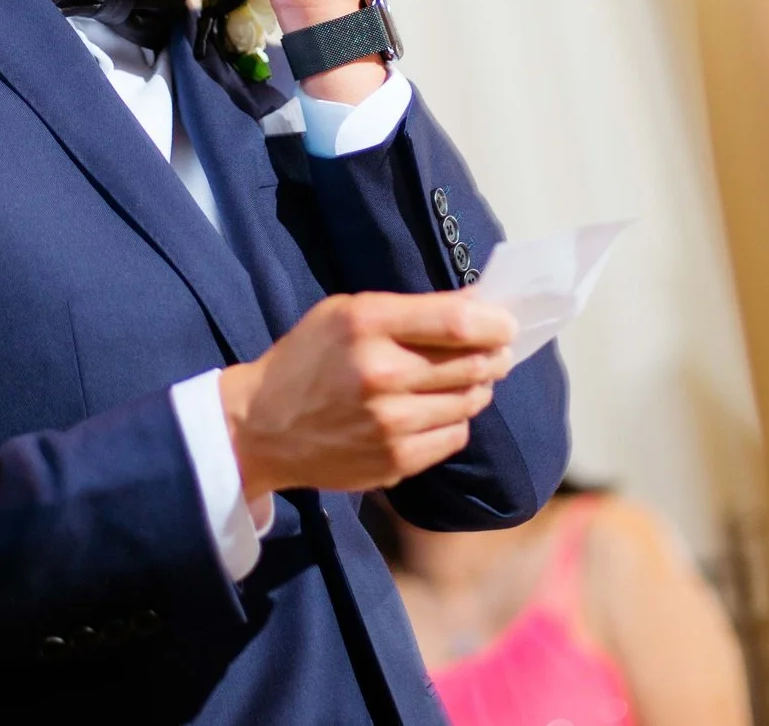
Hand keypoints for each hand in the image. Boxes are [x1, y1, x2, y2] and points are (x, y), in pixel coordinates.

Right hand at [218, 291, 516, 504]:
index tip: (507, 324)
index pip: (457, 323)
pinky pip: (453, 437)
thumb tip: (479, 306)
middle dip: (494, 355)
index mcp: (367, 325)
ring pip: (469, 403)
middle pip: (472, 364)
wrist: (262, 427)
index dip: (495, 323)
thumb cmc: (309, 359)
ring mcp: (389, 424)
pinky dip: (453, 421)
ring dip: (474, 389)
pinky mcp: (394, 462)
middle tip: (496, 352)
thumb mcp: (347, 313)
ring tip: (459, 380)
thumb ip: (412, 310)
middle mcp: (381, 375)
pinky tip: (431, 411)